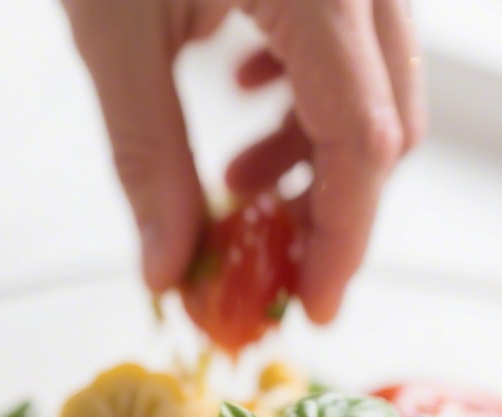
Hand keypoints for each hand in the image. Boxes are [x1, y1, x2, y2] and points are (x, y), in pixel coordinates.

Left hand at [62, 0, 424, 322]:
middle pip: (387, 124)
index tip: (312, 302)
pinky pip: (354, 36)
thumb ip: (148, 156)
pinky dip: (308, 89)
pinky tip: (246, 85)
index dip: (344, 239)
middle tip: (266, 256)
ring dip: (314, 154)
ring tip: (235, 179)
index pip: (363, 145)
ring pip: (376, 86)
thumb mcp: (114, 26)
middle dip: (330, 207)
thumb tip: (168, 264)